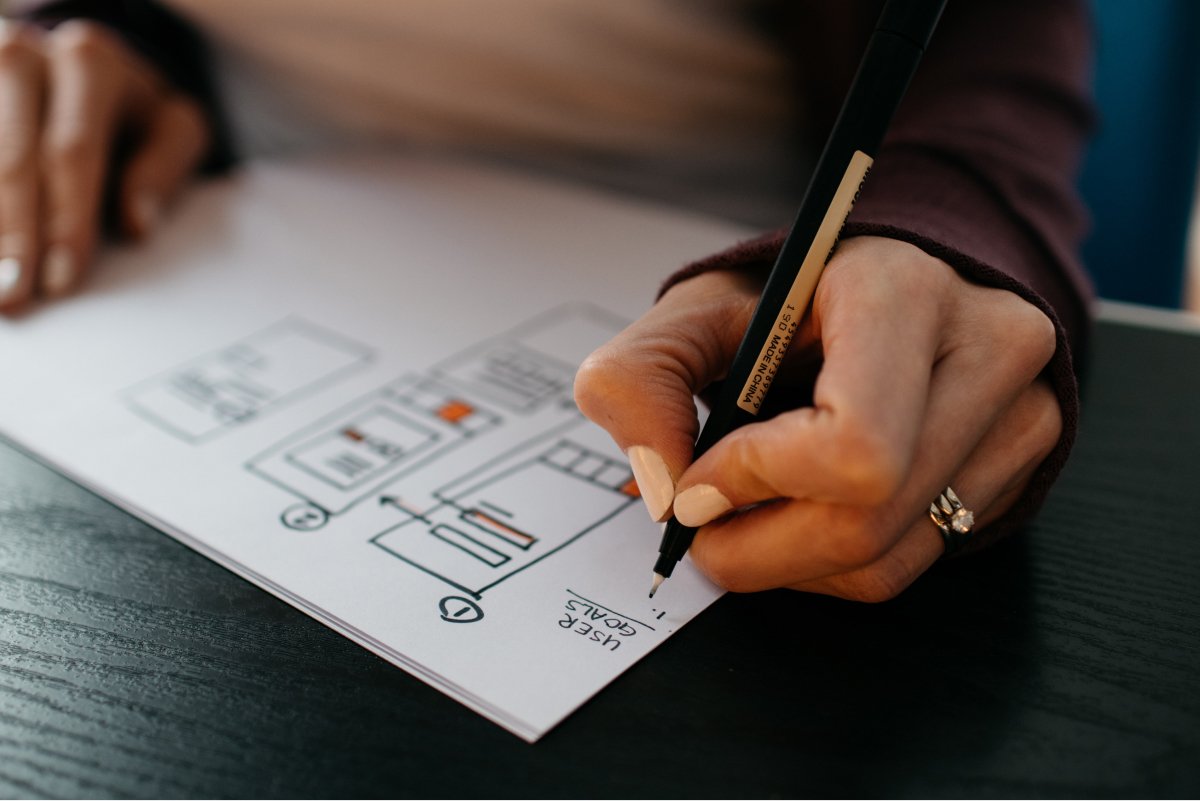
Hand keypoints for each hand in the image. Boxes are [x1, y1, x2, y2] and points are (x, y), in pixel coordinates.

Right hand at [0, 19, 208, 310]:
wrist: (81, 65)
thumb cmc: (131, 111)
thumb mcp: (172, 128)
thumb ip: (164, 168)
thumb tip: (137, 224)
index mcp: (91, 63)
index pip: (74, 153)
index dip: (65, 222)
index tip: (61, 280)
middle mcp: (24, 57)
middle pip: (11, 158)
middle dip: (10, 234)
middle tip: (9, 297)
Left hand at [574, 235, 1061, 600]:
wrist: (892, 287)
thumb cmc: (793, 297)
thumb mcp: (696, 308)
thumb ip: (640, 378)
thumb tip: (662, 489)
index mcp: (902, 291)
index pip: (853, 444)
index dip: (757, 482)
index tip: (699, 479)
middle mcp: (986, 349)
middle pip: (866, 522)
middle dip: (754, 547)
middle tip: (700, 524)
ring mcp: (1021, 415)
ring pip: (885, 561)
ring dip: (784, 564)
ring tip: (742, 517)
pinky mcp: (1016, 470)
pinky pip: (908, 566)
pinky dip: (829, 564)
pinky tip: (798, 517)